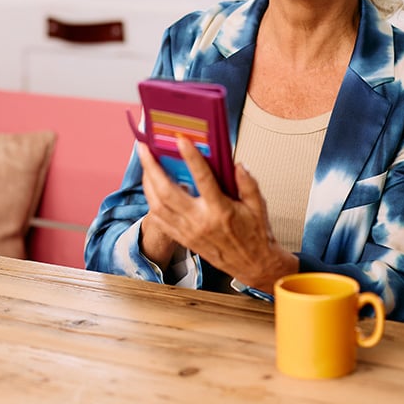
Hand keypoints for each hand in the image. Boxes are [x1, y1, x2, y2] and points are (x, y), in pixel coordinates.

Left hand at [137, 138, 297, 291]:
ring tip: (145, 165)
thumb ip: (247, 182)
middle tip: (145, 149)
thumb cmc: (255, 234)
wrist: (252, 264)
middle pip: (167, 192)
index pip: (203, 179)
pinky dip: (151, 202)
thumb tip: (237, 164)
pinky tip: (150, 189)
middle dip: (152, 168)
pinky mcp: (183, 238)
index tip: (181, 140)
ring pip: (157, 205)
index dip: (191, 157)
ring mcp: (188, 231)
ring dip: (147, 183)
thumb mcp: (258, 205)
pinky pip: (159, 220)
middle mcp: (200, 221)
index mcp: (220, 210)